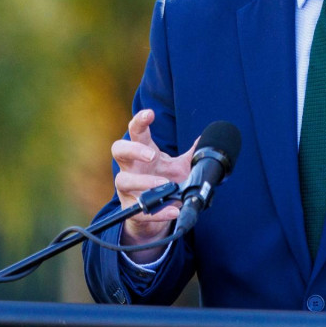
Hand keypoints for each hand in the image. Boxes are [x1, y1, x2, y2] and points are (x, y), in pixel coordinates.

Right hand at [111, 109, 194, 261]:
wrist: (155, 213)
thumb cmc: (164, 182)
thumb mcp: (179, 167)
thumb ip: (192, 154)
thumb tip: (206, 140)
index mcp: (143, 151)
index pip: (136, 131)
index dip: (140, 121)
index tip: (150, 114)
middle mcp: (131, 167)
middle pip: (119, 150)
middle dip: (133, 150)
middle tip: (151, 155)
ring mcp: (128, 188)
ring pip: (123, 180)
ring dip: (143, 182)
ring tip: (163, 184)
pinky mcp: (131, 209)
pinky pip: (139, 210)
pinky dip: (158, 212)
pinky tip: (172, 211)